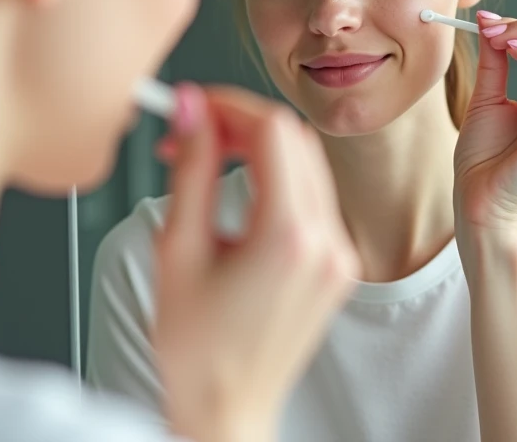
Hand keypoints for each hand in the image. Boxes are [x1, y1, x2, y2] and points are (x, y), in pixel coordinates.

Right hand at [153, 84, 359, 441]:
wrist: (227, 410)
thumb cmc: (196, 349)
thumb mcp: (177, 249)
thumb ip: (190, 168)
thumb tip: (192, 109)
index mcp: (288, 237)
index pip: (272, 129)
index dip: (228, 106)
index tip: (193, 108)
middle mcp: (326, 241)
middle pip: (295, 139)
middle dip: (242, 123)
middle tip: (194, 133)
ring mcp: (340, 254)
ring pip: (309, 163)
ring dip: (261, 148)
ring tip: (209, 161)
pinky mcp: (340, 264)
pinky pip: (316, 197)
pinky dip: (280, 180)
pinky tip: (240, 193)